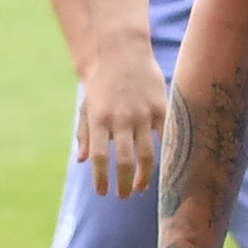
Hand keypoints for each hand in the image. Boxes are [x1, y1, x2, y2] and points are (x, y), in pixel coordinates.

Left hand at [74, 42, 162, 197]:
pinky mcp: (161, 107)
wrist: (122, 51)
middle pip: (126, 161)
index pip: (101, 158)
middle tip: (125, 196)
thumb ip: (85, 134)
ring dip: (145, 176)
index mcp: (99, 119)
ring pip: (148, 154)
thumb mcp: (87, 106)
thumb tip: (83, 161)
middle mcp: (121, 118)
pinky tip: (161, 166)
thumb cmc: (102, 83)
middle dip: (126, 184)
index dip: (102, 179)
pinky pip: (164, 138)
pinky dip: (163, 155)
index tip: (104, 193)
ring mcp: (143, 113)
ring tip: (141, 187)